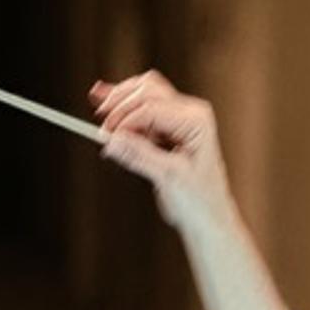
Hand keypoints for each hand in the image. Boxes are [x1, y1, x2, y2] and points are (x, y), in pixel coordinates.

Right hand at [89, 71, 234, 225]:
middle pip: (148, 92)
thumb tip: (113, 140)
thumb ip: (139, 155)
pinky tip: (102, 97)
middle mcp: (190, 114)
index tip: (107, 136)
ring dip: (120, 102)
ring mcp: (179, 119)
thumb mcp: (168, 177)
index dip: (125, 121)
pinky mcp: (168, 128)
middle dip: (122, 107)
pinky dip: (122, 106)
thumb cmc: (200, 200)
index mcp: (196, 122)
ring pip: (143, 95)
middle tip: (104, 128)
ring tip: (100, 113)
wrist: (209, 218)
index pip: (153, 109)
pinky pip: (142, 108)